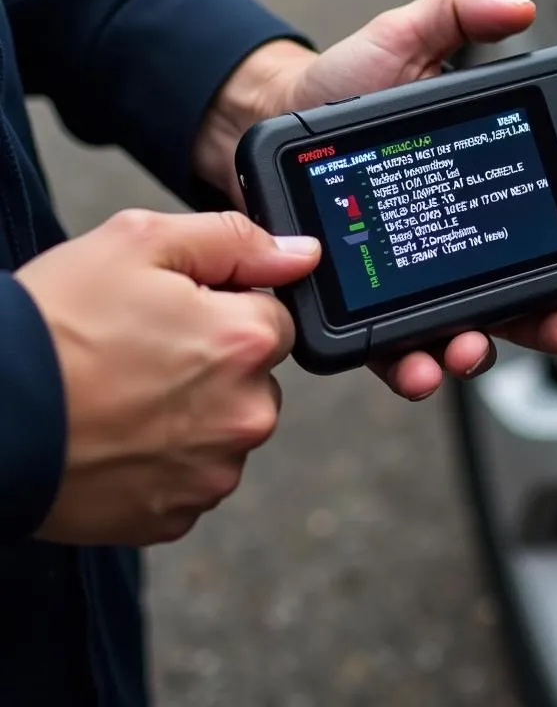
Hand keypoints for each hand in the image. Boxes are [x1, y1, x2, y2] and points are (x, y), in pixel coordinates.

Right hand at [15, 210, 319, 545]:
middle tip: (141, 354)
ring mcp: (212, 472)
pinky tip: (118, 438)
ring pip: (224, 429)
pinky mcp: (176, 515)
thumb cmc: (54, 327)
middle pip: (254, 377)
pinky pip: (190, 477)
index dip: (223, 308)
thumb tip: (301, 254)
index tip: (174, 314)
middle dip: (212, 363)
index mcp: (246, 343)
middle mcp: (247, 413)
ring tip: (122, 397)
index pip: (273, 317)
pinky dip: (164, 460)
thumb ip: (234, 241)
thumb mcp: (140, 243)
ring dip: (191, 414)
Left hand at [193, 0, 556, 400]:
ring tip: (471, 350)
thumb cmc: (338, 85)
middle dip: (543, 322)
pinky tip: (416, 366)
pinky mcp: (363, 301)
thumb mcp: (403, 39)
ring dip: (477, 351)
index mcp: (476, 188)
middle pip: (515, 295)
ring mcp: (410, 277)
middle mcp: (454, 241)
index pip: (538, 232)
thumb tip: (514, 9)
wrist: (271, 118)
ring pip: (459, 330)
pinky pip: (391, 344)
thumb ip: (457, 13)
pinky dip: (409, 364)